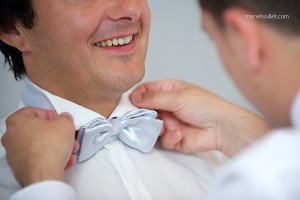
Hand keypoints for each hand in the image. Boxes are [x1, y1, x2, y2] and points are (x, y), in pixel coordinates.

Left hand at [1, 107, 78, 186]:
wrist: (44, 174)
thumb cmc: (48, 148)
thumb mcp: (65, 123)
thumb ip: (65, 118)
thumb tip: (64, 120)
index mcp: (17, 121)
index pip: (33, 111)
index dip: (49, 114)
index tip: (57, 119)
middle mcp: (11, 137)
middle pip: (36, 130)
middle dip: (55, 133)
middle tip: (65, 135)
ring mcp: (14, 154)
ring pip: (38, 145)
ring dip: (55, 146)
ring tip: (69, 150)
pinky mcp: (20, 167)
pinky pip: (38, 158)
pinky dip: (50, 158)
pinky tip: (64, 160)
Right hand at [130, 80, 269, 155]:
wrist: (221, 128)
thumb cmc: (205, 106)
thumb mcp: (178, 97)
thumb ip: (154, 98)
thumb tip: (133, 97)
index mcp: (169, 90)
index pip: (146, 91)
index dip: (137, 97)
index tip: (131, 103)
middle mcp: (167, 106)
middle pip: (146, 110)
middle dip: (148, 116)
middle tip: (152, 118)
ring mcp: (169, 122)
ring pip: (152, 126)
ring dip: (161, 128)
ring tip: (173, 127)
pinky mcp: (172, 137)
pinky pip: (161, 139)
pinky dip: (169, 137)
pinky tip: (180, 135)